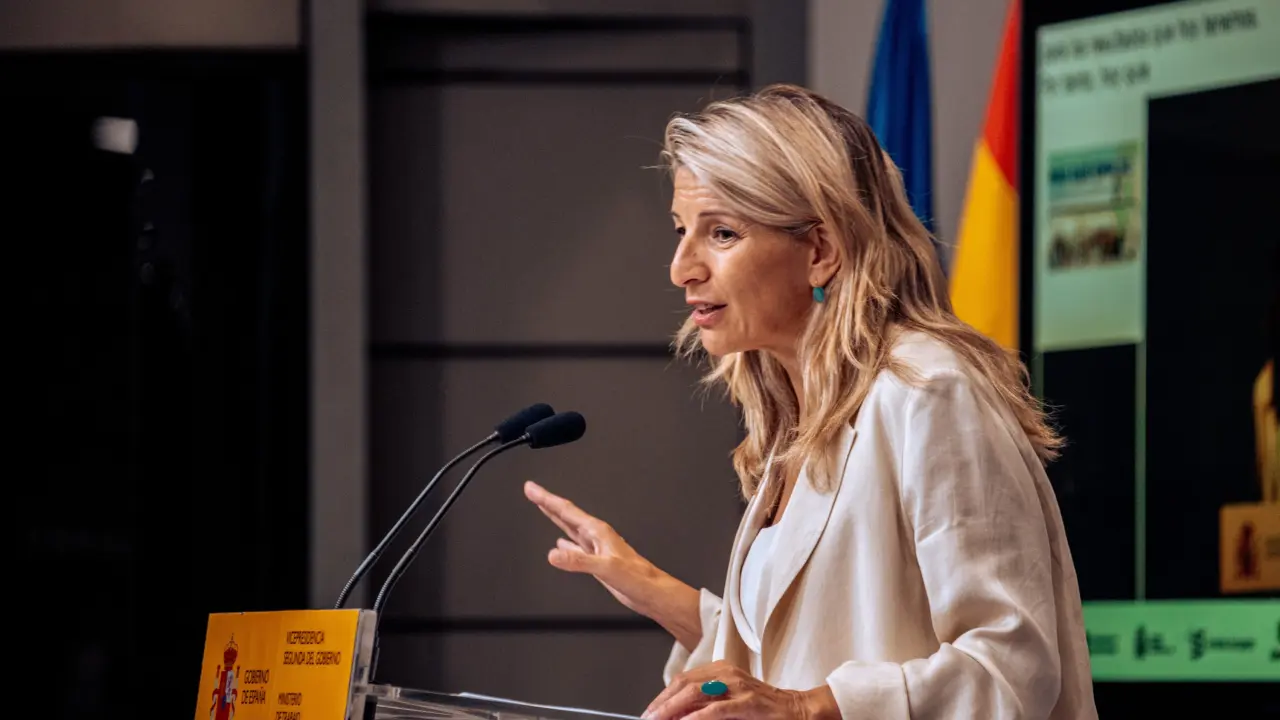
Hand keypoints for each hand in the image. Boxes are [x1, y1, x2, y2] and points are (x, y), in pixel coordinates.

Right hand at [524, 481, 675, 615]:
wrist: (651, 592)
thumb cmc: (638, 578)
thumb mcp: (606, 568)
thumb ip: (579, 561)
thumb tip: (554, 554)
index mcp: (598, 532)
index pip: (566, 510)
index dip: (546, 498)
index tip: (532, 489)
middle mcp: (596, 537)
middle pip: (566, 515)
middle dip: (547, 503)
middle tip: (532, 491)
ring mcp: (596, 549)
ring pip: (570, 528)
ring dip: (555, 518)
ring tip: (544, 509)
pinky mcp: (597, 562)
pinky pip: (576, 548)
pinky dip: (566, 544)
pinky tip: (560, 545)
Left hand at [643, 661, 836, 719]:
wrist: (796, 710)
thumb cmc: (762, 709)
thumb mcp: (729, 702)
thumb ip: (704, 705)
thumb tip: (677, 715)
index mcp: (720, 670)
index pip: (682, 679)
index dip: (662, 697)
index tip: (649, 713)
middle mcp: (726, 673)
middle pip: (683, 684)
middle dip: (661, 704)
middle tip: (647, 719)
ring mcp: (737, 686)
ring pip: (695, 693)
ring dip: (672, 709)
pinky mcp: (748, 703)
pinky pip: (716, 710)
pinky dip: (696, 717)